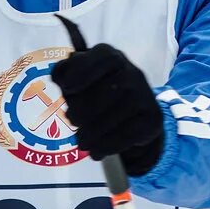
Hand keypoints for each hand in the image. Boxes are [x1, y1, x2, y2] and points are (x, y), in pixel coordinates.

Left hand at [50, 44, 165, 175]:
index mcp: (113, 58)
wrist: (136, 119)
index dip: (83, 70)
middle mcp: (133, 73)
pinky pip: (126, 134)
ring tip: (82, 142)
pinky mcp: (152, 118)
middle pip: (105, 91)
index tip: (67, 87)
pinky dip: (107, 145)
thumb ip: (66, 74)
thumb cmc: (100, 95)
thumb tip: (58, 75)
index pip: (102, 57)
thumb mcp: (81, 81)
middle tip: (71, 121)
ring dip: (92, 133)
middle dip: (83, 110)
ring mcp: (145, 95)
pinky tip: (96, 151)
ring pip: (114, 116)